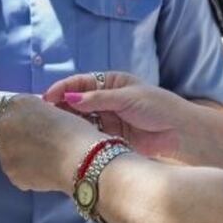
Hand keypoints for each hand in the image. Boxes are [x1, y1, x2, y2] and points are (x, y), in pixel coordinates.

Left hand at [0, 95, 102, 192]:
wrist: (79, 159)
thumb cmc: (74, 131)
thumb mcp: (55, 109)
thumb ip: (38, 112)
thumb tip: (35, 121)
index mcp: (17, 104)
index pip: (12, 110)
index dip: (24, 119)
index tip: (36, 127)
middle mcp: (5, 125)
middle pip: (7, 132)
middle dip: (19, 137)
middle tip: (42, 144)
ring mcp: (5, 152)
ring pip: (10, 153)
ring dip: (22, 155)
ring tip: (46, 159)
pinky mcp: (12, 175)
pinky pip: (18, 172)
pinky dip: (28, 172)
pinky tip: (45, 171)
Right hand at [44, 72, 192, 160]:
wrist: (179, 133)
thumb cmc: (157, 107)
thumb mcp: (127, 98)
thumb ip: (98, 99)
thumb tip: (70, 99)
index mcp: (110, 83)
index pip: (80, 83)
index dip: (62, 89)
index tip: (46, 97)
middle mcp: (105, 100)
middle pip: (76, 102)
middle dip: (60, 107)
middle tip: (43, 115)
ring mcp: (106, 119)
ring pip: (80, 120)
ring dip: (67, 123)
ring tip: (51, 128)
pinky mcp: (109, 138)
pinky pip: (89, 135)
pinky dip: (78, 136)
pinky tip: (67, 139)